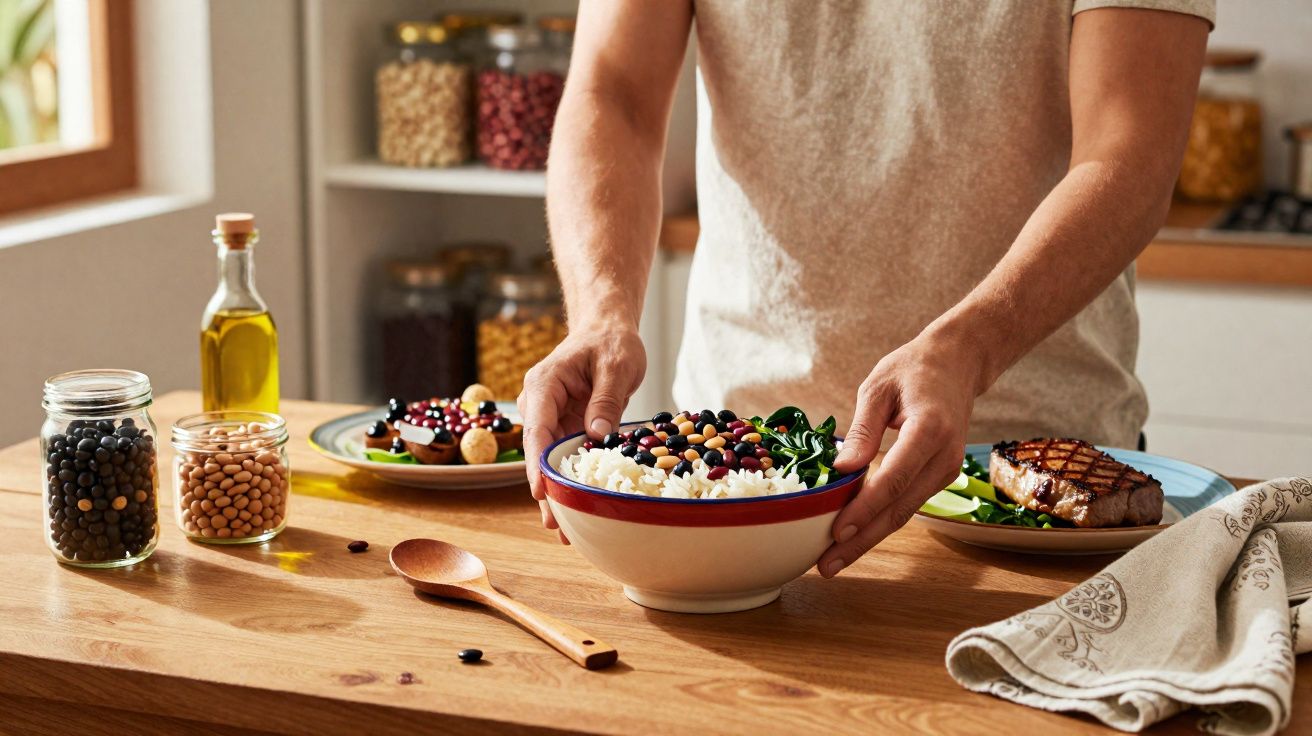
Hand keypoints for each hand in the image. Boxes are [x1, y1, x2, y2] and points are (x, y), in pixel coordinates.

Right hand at [518, 327, 646, 541]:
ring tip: (565, 532)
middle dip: (545, 491)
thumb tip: (597, 436)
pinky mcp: (564, 428)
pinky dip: (569, 482)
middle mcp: (539, 404)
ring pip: (548, 462)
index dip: (537, 464)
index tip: (542, 492)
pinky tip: (576, 510)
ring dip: (556, 494)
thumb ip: (607, 399)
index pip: (537, 429)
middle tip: (558, 526)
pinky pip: (563, 458)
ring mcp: (550, 418)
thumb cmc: (610, 342)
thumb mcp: (616, 365)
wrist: (606, 330)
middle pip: (538, 453)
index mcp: (544, 385)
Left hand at [818, 329, 983, 576]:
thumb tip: (842, 469)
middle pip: (899, 509)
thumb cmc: (913, 369)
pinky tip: (854, 535)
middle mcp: (945, 457)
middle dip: (862, 540)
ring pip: (904, 513)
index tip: (836, 532)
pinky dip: (879, 521)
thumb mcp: (878, 388)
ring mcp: (947, 470)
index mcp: (930, 430)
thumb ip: (862, 430)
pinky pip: (907, 503)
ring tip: (833, 559)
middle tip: (826, 566)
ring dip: (868, 537)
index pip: (893, 479)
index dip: (864, 509)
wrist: (958, 363)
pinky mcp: (941, 475)